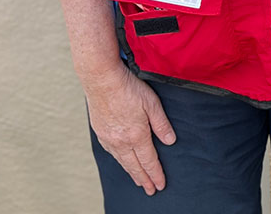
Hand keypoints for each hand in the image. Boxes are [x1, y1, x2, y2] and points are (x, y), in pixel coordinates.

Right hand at [84, 64, 175, 194]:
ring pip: (122, 162)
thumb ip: (161, 124)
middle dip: (144, 179)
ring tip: (139, 181)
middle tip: (151, 190)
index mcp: (137, 135)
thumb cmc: (128, 88)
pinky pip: (111, 153)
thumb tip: (170, 141)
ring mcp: (109, 138)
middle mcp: (122, 141)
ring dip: (132, 173)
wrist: (102, 80)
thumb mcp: (152, 103)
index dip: (156, 174)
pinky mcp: (100, 133)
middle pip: (135, 166)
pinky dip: (120, 161)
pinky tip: (122, 162)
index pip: (149, 160)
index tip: (160, 185)